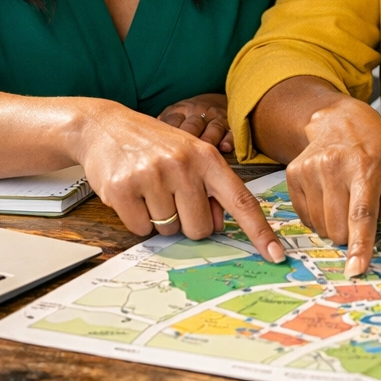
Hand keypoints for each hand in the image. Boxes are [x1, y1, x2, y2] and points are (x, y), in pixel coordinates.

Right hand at [70, 99, 284, 261]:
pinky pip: (140, 229)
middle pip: (200, 228)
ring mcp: (152, 176)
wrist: (104, 127)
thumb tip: (219, 224)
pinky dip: (136, 219)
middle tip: (171, 196)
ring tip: (149, 189)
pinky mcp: (123, 190)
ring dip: (159, 218)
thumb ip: (210, 188)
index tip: (276, 254)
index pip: (241, 200)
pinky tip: (132, 194)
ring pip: (169, 230)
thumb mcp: (190, 156)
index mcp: (207, 157)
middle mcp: (183, 165)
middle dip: (187, 221)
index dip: (260, 231)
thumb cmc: (155, 145)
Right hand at [283, 95, 380, 276]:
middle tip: (358, 213)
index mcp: (365, 168)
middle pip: (338, 229)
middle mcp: (333, 168)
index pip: (361, 215)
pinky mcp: (293, 175)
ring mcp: (310, 170)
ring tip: (343, 200)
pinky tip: (328, 196)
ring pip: (320, 227)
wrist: (337, 118)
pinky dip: (318, 217)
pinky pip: (305, 218)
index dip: (360, 245)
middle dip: (350, 234)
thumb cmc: (373, 146)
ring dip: (334, 226)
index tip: (356, 269)